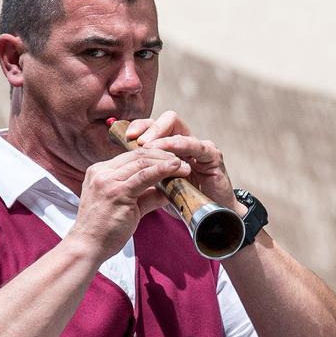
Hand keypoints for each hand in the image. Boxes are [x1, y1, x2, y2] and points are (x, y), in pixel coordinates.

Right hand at [68, 144, 192, 259]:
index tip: (171, 160)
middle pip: (137, 156)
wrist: (87, 247)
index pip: (130, 157)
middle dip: (162, 156)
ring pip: (142, 163)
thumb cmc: (103, 230)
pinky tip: (175, 168)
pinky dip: (162, 170)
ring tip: (184, 167)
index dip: (153, 156)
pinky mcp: (116, 192)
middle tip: (182, 162)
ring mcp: (107, 181)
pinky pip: (144, 176)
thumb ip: (145, 196)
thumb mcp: (125, 207)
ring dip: (166, 162)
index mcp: (99, 172)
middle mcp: (101, 172)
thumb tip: (167, 192)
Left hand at [124, 110, 239, 211]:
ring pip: (178, 127)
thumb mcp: (159, 185)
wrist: (210, 217)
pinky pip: (196, 145)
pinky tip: (168, 154)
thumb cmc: (184, 200)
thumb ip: (147, 174)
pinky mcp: (212, 156)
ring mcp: (200, 146)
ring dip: (160, 135)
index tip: (126, 136)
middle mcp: (186, 142)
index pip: (155, 126)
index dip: (140, 127)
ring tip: (147, 145)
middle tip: (136, 140)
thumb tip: (122, 168)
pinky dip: (180, 146)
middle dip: (149, 127)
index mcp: (173, 146)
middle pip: (167, 120)